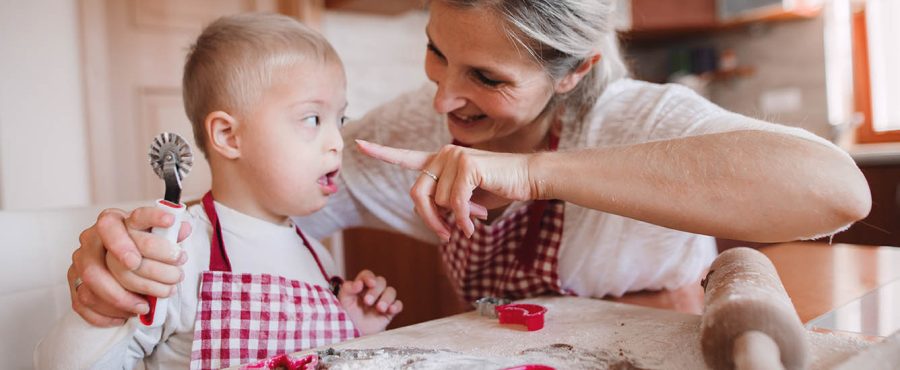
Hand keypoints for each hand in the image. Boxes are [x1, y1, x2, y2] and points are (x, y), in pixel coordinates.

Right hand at [71, 207, 190, 326]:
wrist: (118, 263)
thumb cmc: (138, 247)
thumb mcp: (155, 235)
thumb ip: (169, 233)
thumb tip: (183, 229)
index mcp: (111, 222)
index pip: (116, 222)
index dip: (138, 224)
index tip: (168, 225)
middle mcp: (91, 240)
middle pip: (106, 259)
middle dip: (141, 275)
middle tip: (169, 283)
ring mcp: (80, 263)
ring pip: (93, 282)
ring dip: (122, 298)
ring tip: (146, 306)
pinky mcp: (74, 285)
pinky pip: (84, 303)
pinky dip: (106, 313)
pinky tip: (127, 316)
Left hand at [337, 270, 402, 334]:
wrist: (354, 334)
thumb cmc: (347, 316)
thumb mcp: (343, 301)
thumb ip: (348, 289)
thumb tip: (358, 284)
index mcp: (361, 286)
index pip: (367, 275)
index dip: (369, 277)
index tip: (369, 283)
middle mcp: (373, 291)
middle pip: (381, 282)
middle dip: (375, 291)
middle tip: (367, 302)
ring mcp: (383, 301)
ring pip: (391, 291)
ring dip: (386, 298)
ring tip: (380, 308)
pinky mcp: (390, 312)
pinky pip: (398, 304)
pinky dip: (396, 306)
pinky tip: (391, 310)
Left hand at [356, 139, 538, 240]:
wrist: (529, 177)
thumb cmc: (500, 187)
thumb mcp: (467, 198)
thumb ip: (446, 202)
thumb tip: (432, 217)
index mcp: (440, 160)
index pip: (406, 157)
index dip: (382, 153)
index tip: (359, 145)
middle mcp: (443, 154)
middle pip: (418, 195)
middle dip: (429, 219)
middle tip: (445, 235)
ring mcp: (454, 157)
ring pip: (439, 202)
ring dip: (456, 218)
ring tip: (476, 217)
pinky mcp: (467, 166)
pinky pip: (455, 204)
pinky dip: (465, 220)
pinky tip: (475, 225)